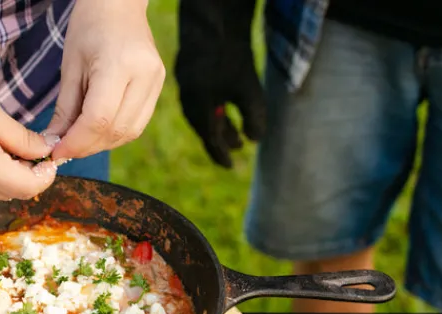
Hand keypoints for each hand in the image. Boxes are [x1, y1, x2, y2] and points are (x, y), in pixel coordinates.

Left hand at [45, 0, 164, 160]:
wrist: (119, 5)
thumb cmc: (89, 27)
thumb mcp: (70, 66)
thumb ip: (65, 109)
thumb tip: (56, 144)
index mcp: (119, 64)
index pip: (98, 119)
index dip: (76, 142)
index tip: (56, 153)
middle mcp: (144, 76)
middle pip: (116, 130)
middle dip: (87, 147)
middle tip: (64, 150)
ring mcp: (156, 82)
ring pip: (129, 132)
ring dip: (102, 144)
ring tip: (79, 140)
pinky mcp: (159, 88)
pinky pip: (137, 124)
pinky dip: (115, 134)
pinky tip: (97, 130)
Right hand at [174, 0, 265, 167]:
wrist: (214, 19)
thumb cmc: (231, 56)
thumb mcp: (248, 90)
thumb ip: (253, 117)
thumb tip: (256, 139)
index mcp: (198, 108)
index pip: (209, 139)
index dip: (221, 154)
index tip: (231, 165)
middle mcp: (187, 99)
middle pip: (204, 126)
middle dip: (221, 138)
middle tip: (237, 147)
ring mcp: (186, 83)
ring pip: (202, 112)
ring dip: (219, 122)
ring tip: (235, 129)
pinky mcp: (189, 70)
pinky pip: (199, 98)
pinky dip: (213, 107)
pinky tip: (224, 103)